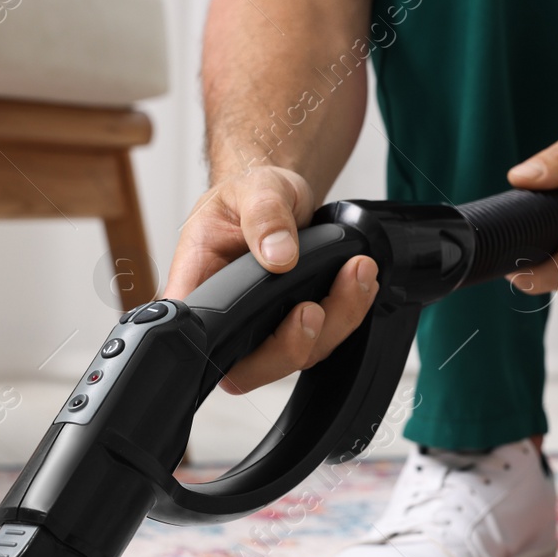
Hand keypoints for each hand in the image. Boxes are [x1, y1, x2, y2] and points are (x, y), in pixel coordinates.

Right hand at [164, 165, 379, 392]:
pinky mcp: (294, 326)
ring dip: (334, 320)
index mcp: (198, 286)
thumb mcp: (253, 189)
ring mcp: (263, 326)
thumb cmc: (249, 194)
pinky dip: (349, 311)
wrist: (277, 193)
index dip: (221, 350)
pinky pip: (325, 336)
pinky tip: (361, 281)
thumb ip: (263, 217)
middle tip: (313, 309)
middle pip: (251, 367)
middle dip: (291, 346)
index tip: (263, 325)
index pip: (196, 337)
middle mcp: (228, 317)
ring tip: (357, 273)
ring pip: (298, 354)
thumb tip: (279, 256)